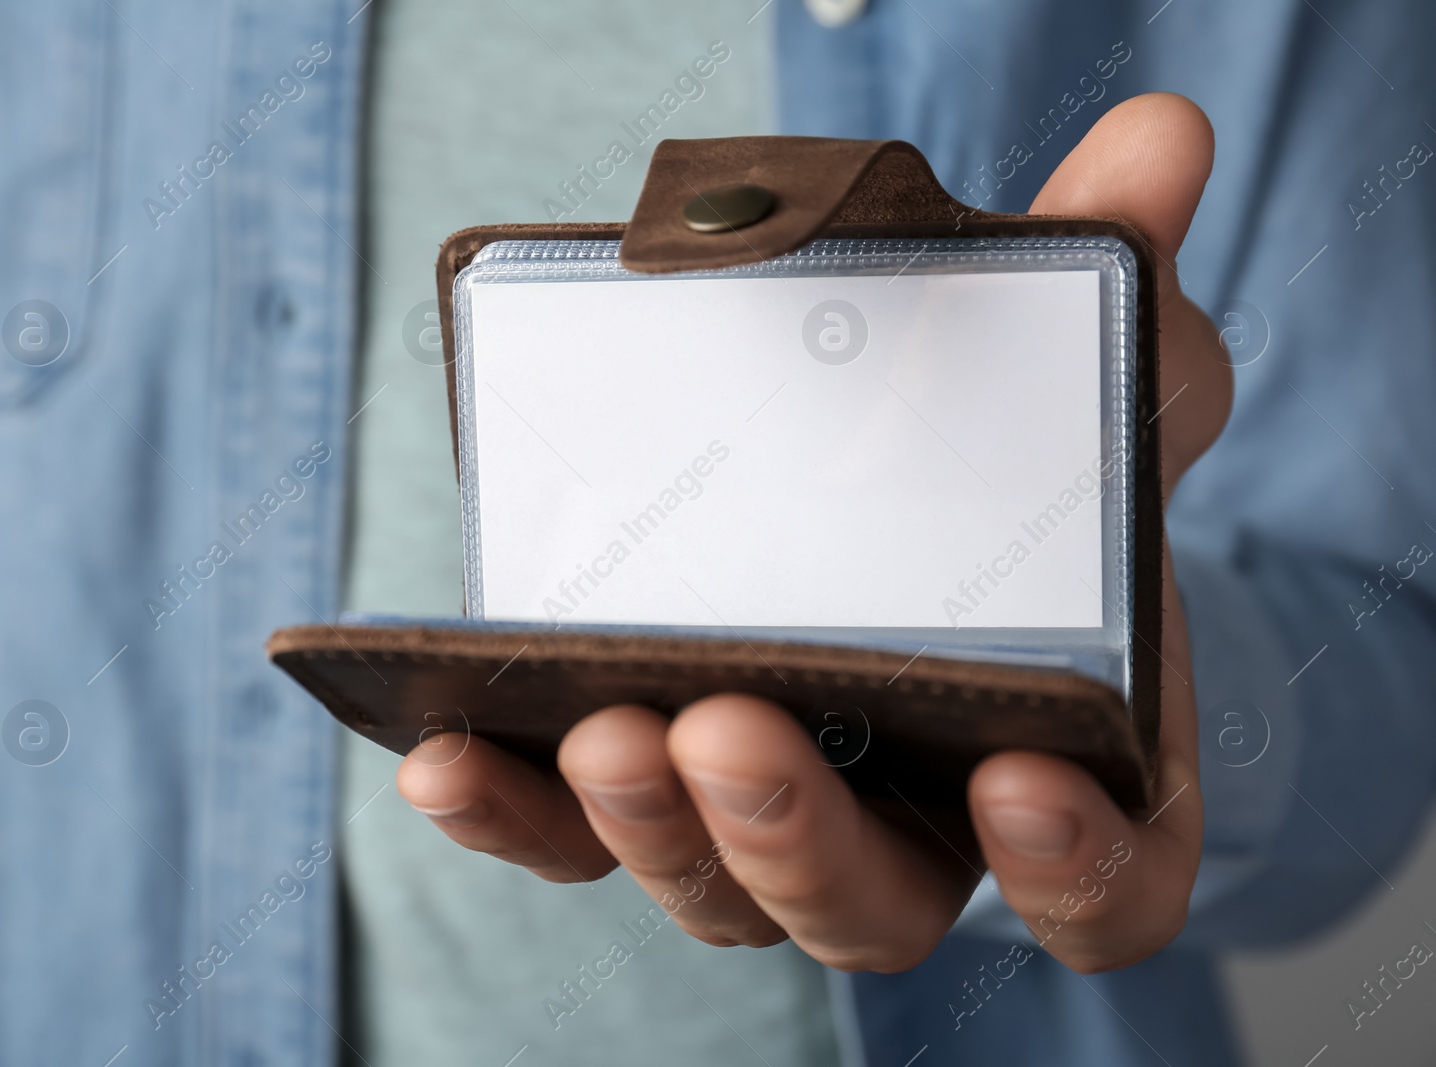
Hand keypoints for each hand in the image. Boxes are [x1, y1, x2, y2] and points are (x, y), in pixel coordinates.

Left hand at [397, 93, 1231, 972]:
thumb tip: (1157, 150)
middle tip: (730, 728)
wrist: (892, 468)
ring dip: (650, 824)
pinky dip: (514, 811)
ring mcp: (767, 813)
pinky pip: (573, 840)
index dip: (1073, 868)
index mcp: (1058, 754)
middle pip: (871, 902)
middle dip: (796, 835)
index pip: (1105, 887)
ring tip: (601, 719)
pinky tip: (447, 753)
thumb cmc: (1011, 462)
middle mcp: (911, 819)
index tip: (1020, 784)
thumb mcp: (1076, 377)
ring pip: (717, 886)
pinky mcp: (645, 783)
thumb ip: (1117, 293)